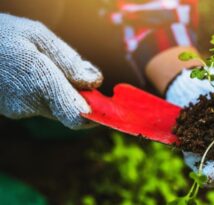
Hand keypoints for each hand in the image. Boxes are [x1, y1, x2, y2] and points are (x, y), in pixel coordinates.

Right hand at [0, 14, 102, 128]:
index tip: (108, 105)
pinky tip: (34, 74)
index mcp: (39, 82)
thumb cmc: (4, 35)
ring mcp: (18, 110)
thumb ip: (68, 61)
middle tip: (80, 74)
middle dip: (80, 96)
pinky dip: (46, 93)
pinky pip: (40, 105)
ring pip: (56, 107)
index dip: (97, 114)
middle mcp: (29, 104)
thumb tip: (94, 81)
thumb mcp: (39, 36)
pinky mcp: (12, 111)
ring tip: (48, 67)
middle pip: (70, 111)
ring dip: (63, 93)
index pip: (77, 115)